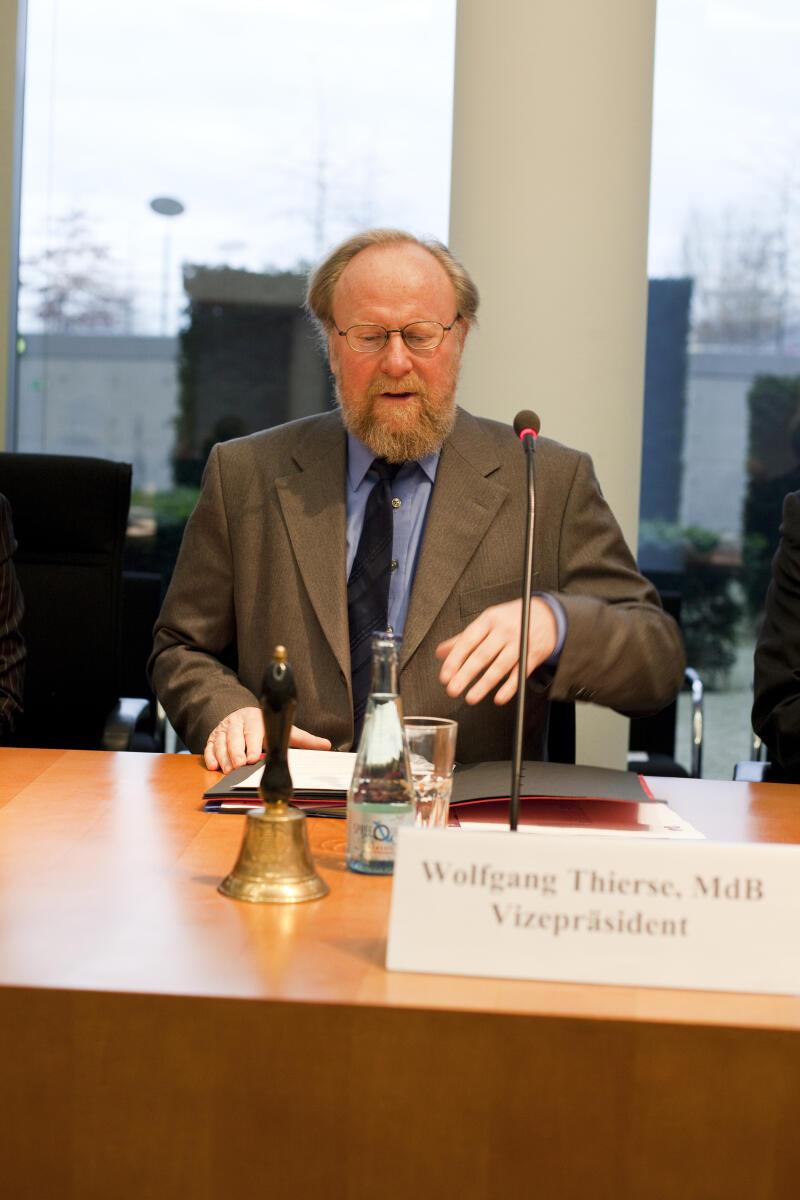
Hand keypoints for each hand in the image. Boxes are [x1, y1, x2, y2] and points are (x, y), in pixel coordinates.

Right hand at [204, 708, 331, 772]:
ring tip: (228, 770)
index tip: (255, 757)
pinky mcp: (212, 736)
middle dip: (237, 753)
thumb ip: (303, 739)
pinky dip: (210, 755)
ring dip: (224, 757)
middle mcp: (238, 722)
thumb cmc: (264, 727)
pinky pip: (209, 745)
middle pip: (235, 738)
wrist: (240, 715)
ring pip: (221, 743)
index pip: (254, 731)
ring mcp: (224, 729)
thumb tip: (326, 745)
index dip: (253, 744)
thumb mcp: (282, 730)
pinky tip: (213, 765)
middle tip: (240, 766)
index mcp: (256, 719)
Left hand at [435, 597, 557, 705]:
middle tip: (453, 689)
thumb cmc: (513, 619)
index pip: (468, 641)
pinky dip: (509, 688)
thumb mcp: (488, 621)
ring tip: (471, 697)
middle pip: (482, 655)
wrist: (547, 615)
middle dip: (465, 674)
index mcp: (489, 620)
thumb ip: (464, 638)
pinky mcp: (533, 655)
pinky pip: (519, 674)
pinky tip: (499, 698)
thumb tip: (441, 652)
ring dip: (484, 684)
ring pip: (500, 666)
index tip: (445, 675)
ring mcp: (519, 643)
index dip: (455, 659)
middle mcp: (504, 631)